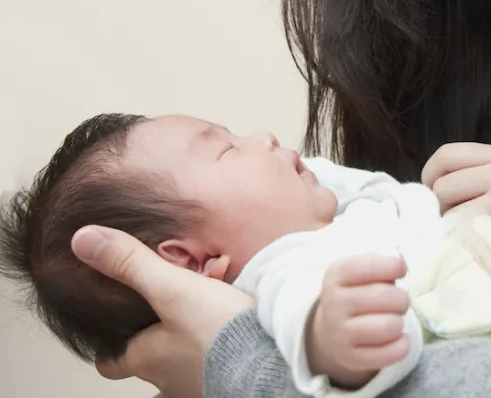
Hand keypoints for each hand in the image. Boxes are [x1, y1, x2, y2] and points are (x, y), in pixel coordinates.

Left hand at [70, 226, 254, 397]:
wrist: (273, 361)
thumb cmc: (219, 332)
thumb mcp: (172, 289)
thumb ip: (132, 264)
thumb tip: (83, 241)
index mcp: (148, 360)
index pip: (111, 363)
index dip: (111, 346)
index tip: (114, 331)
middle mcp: (171, 380)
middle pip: (151, 364)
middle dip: (160, 341)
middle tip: (173, 317)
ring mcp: (202, 384)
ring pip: (187, 365)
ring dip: (193, 344)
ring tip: (211, 317)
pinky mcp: (233, 381)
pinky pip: (220, 365)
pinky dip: (224, 348)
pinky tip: (239, 329)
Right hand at [307, 255, 411, 388]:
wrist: (331, 331)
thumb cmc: (356, 294)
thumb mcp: (360, 273)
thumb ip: (382, 268)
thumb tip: (402, 269)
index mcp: (336, 276)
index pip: (370, 266)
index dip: (393, 266)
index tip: (401, 270)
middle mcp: (333, 304)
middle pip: (386, 296)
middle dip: (401, 298)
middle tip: (398, 302)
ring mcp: (339, 334)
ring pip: (390, 326)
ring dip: (399, 322)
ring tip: (393, 320)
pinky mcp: (351, 359)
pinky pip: (391, 352)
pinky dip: (403, 345)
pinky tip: (398, 338)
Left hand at [422, 143, 490, 242]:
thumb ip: (485, 172)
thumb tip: (439, 189)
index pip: (448, 155)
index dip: (430, 174)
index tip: (432, 191)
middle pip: (444, 186)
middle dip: (439, 207)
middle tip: (451, 221)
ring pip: (451, 215)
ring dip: (450, 229)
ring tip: (466, 236)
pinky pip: (468, 237)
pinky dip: (463, 244)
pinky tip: (473, 248)